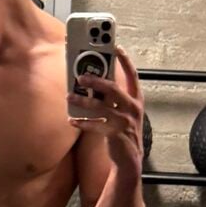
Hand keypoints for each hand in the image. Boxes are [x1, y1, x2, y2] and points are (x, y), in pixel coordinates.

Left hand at [67, 45, 144, 172]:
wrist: (130, 159)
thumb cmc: (124, 131)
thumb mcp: (123, 111)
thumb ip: (113, 98)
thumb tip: (93, 81)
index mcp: (136, 99)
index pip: (132, 75)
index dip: (124, 60)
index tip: (115, 47)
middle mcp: (132, 108)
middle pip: (113, 88)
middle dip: (96, 80)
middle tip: (80, 76)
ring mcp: (125, 121)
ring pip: (101, 106)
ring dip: (83, 100)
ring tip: (70, 96)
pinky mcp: (115, 134)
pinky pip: (95, 125)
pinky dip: (82, 123)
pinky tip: (72, 120)